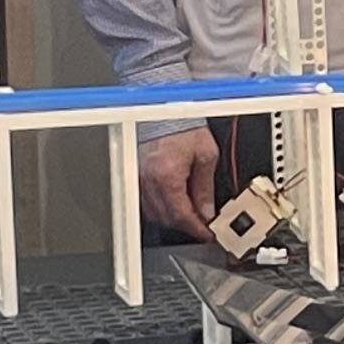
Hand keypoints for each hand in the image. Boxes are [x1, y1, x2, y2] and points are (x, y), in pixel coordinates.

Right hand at [138, 125, 221, 240]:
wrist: (164, 110)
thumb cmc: (182, 124)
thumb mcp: (206, 155)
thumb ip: (205, 187)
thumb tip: (207, 210)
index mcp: (167, 176)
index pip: (182, 215)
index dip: (197, 228)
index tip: (207, 233)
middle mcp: (149, 180)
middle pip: (167, 218)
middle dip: (186, 225)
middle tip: (202, 226)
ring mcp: (140, 179)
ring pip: (154, 213)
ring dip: (173, 219)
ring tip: (190, 216)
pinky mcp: (136, 175)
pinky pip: (146, 202)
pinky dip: (160, 208)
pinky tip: (173, 204)